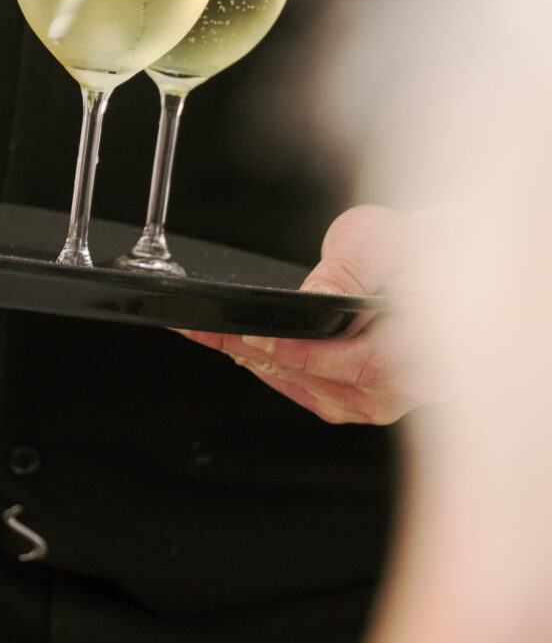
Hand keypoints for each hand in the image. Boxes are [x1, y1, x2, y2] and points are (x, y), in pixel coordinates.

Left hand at [182, 206, 424, 424]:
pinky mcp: (358, 400)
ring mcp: (384, 397)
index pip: (364, 363)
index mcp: (429, 342)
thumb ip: (348, 270)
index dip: (306, 355)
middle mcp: (411, 382)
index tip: (257, 338)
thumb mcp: (378, 242)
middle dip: (263, 355)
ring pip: (310, 390)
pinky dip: (269, 369)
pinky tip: (238, 347)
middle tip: (212, 330)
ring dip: (257, 362)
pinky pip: (307, 392)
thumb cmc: (412, 253)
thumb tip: (316, 296)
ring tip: (212, 333)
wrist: (427, 269)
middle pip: (328, 382)